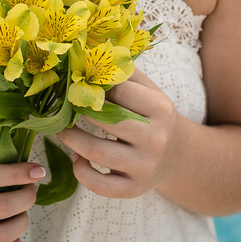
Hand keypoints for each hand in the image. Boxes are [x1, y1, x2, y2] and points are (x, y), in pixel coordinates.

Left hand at [58, 69, 181, 198]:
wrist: (178, 157)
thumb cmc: (154, 117)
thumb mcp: (149, 90)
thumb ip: (122, 73)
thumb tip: (87, 52)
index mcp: (160, 108)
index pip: (118, 91)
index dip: (93, 85)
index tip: (75, 82)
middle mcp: (155, 138)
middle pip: (105, 120)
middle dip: (78, 110)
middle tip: (62, 104)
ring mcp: (144, 167)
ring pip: (96, 152)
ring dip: (71, 138)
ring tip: (62, 129)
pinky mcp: (133, 189)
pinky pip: (99, 185)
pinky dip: (81, 171)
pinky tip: (78, 158)